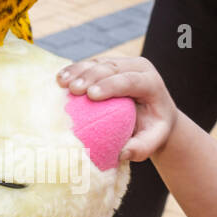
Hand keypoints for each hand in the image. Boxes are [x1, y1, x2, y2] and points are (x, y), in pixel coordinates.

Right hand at [57, 55, 177, 161]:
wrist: (155, 114)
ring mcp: (123, 63)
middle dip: (90, 76)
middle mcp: (138, 67)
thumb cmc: (152, 129)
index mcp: (151, 83)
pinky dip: (75, 70)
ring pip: (99, 62)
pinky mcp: (110, 64)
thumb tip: (121, 154)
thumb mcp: (152, 140)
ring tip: (62, 82)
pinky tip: (61, 78)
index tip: (91, 95)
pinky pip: (90, 64)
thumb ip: (141, 147)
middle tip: (73, 89)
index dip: (110, 85)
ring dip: (78, 71)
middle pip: (112, 67)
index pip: (130, 80)